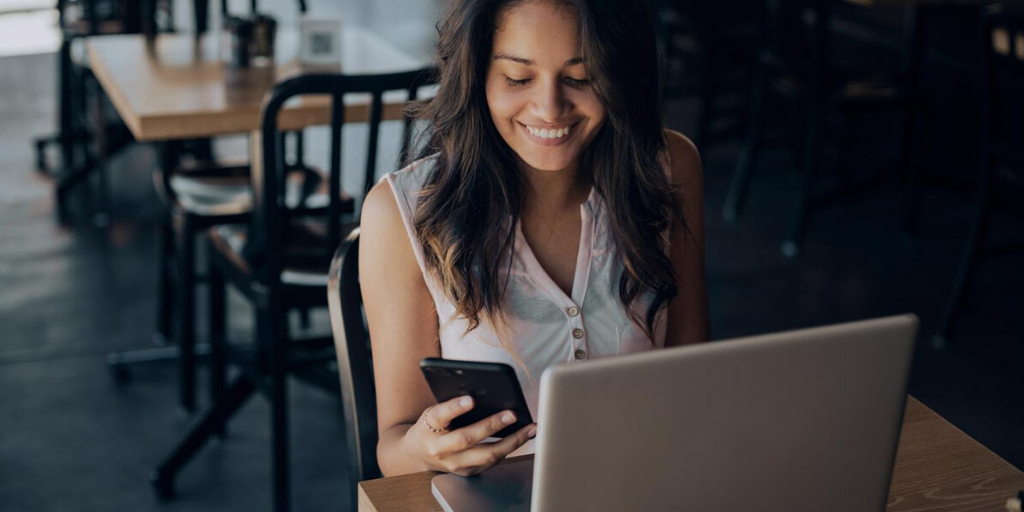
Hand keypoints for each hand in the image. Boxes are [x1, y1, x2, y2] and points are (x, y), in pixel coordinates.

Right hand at [408, 395, 536, 475]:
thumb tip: (485, 391)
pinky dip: (510, 448)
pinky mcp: (467, 472)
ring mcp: (454, 464)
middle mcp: (440, 449)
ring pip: (486, 455)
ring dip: (512, 441)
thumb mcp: (434, 412)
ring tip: (530, 428)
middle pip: (467, 438)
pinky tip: (523, 437)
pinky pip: (492, 461)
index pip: (440, 416)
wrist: (419, 454)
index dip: (455, 408)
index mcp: (428, 427)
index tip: (471, 400)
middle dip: (492, 425)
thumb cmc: (432, 426)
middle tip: (512, 414)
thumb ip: (452, 405)